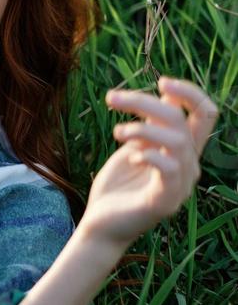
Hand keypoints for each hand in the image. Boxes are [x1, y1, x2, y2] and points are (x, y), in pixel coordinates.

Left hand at [76, 75, 220, 248]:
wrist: (100, 224)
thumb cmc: (117, 185)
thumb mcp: (134, 147)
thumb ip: (151, 125)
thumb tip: (165, 92)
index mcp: (183, 151)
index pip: (203, 114)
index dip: (189, 93)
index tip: (160, 80)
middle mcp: (188, 166)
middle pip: (183, 120)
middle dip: (146, 103)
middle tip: (111, 98)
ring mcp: (180, 184)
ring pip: (178, 141)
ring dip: (143, 129)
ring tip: (117, 132)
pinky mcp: (165, 201)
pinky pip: (170, 169)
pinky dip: (150, 155)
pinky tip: (132, 157)